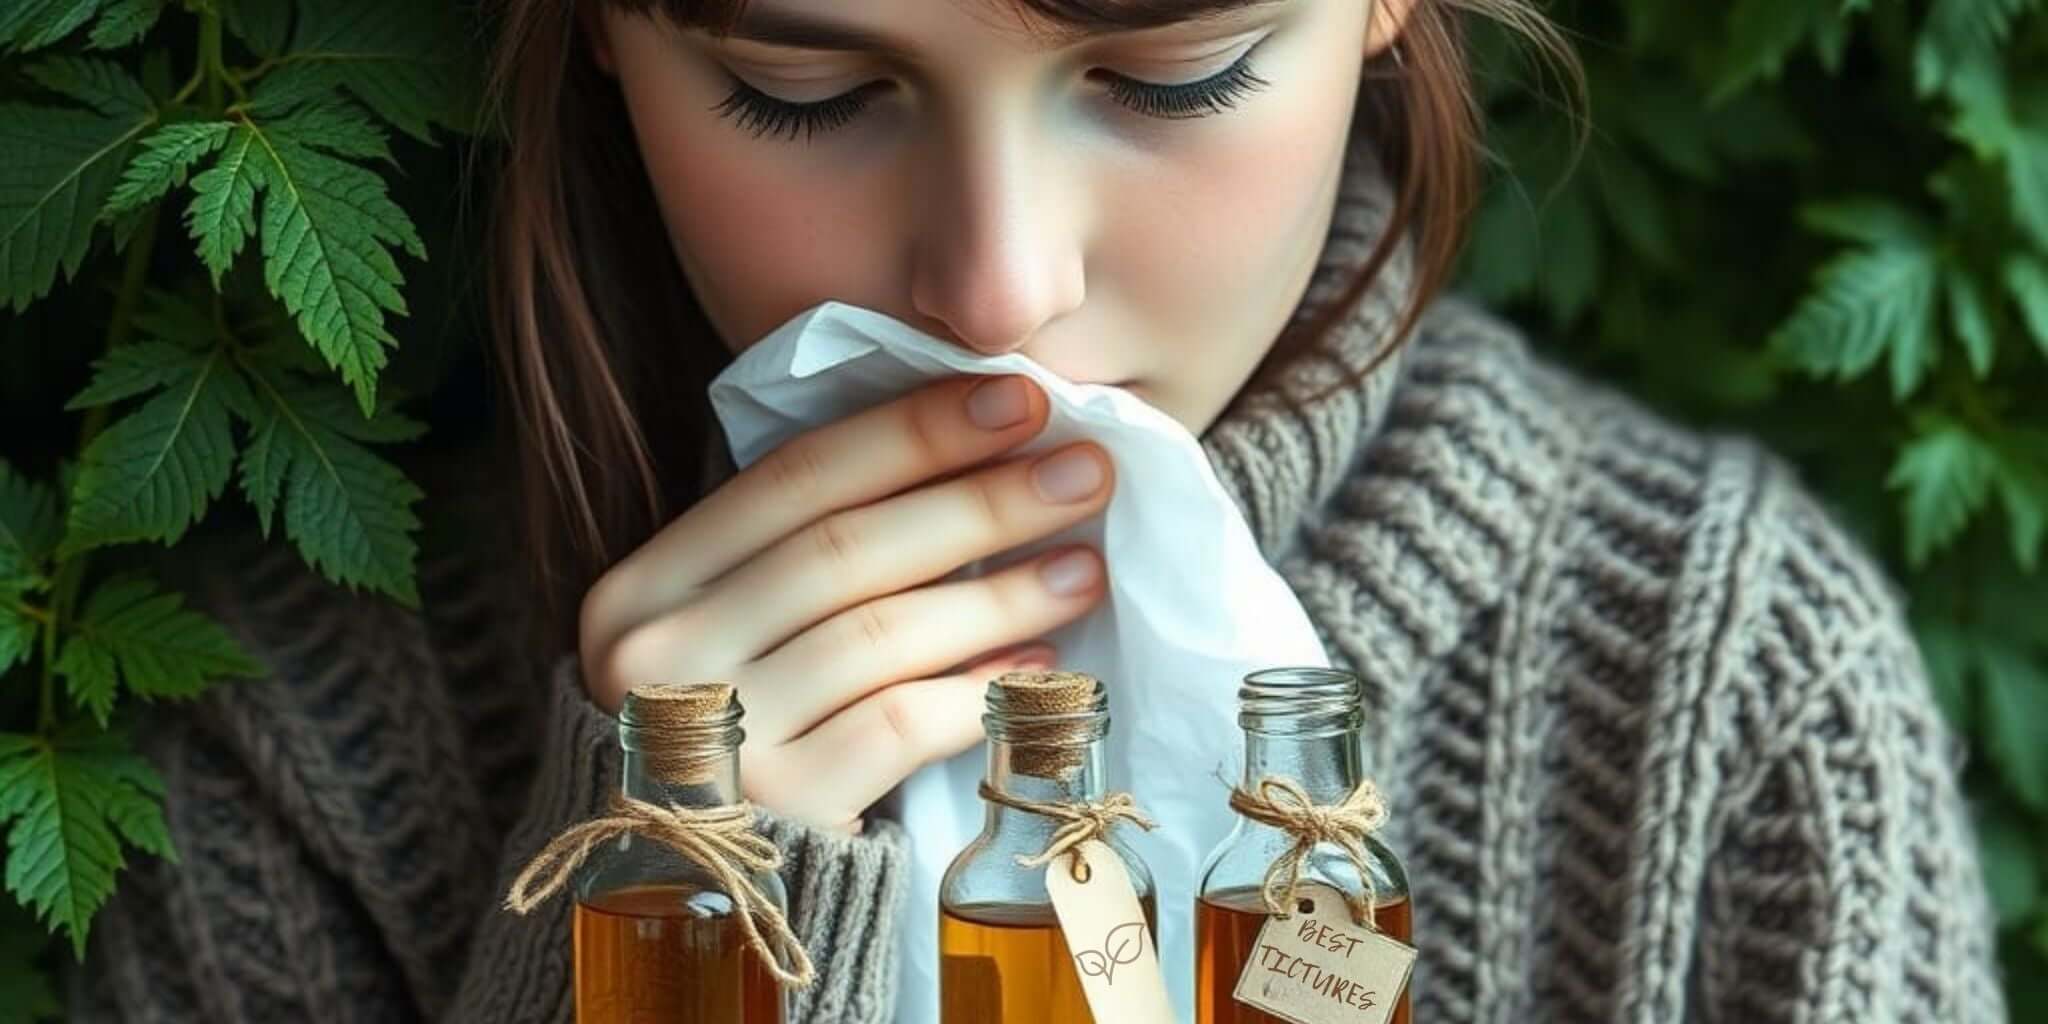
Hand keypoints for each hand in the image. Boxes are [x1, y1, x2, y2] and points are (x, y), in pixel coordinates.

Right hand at [578, 376, 1112, 831]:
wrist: (683, 886)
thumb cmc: (732, 727)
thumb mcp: (727, 626)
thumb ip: (803, 550)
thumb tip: (973, 453)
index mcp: (642, 586)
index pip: (794, 478)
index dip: (914, 430)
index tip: (1020, 397)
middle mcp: (661, 657)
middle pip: (845, 550)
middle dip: (980, 500)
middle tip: (1086, 470)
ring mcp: (714, 740)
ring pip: (881, 636)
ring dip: (1000, 595)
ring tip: (1086, 567)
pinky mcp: (777, 813)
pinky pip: (899, 727)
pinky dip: (980, 692)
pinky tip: (1043, 670)